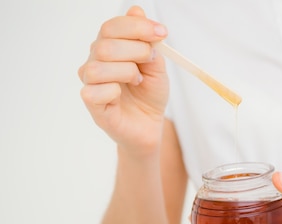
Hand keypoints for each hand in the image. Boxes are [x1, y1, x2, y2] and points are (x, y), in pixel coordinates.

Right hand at [77, 6, 168, 155]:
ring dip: (127, 71)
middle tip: (152, 60)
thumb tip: (137, 10)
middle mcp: (95, 62)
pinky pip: (95, 91)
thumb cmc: (149, 95)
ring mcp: (91, 83)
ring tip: (139, 80)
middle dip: (136, 50)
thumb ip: (148, 43)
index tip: (162, 32)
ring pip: (99, 67)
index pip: (112, 27)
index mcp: (109, 48)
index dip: (137, 26)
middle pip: (105, 45)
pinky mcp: (92, 105)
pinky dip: (115, 91)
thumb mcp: (156, 67)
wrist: (150, 126)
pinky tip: (123, 95)